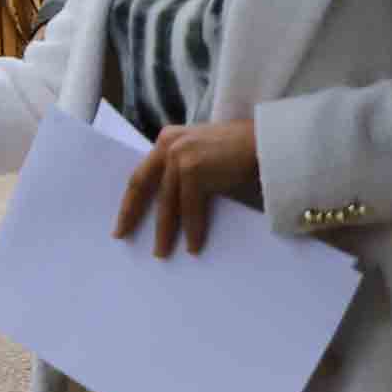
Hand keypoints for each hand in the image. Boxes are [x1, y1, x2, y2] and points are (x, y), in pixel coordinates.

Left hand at [113, 120, 263, 258]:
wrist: (270, 141)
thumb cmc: (241, 150)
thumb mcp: (202, 153)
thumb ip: (182, 170)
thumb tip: (168, 206)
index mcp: (167, 139)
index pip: (142, 174)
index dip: (131, 199)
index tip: (122, 219)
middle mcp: (169, 145)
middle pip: (142, 186)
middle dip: (132, 214)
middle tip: (122, 236)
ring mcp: (180, 156)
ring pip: (167, 202)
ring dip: (165, 231)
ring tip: (161, 252)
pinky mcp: (194, 170)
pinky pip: (190, 208)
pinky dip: (192, 229)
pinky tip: (192, 246)